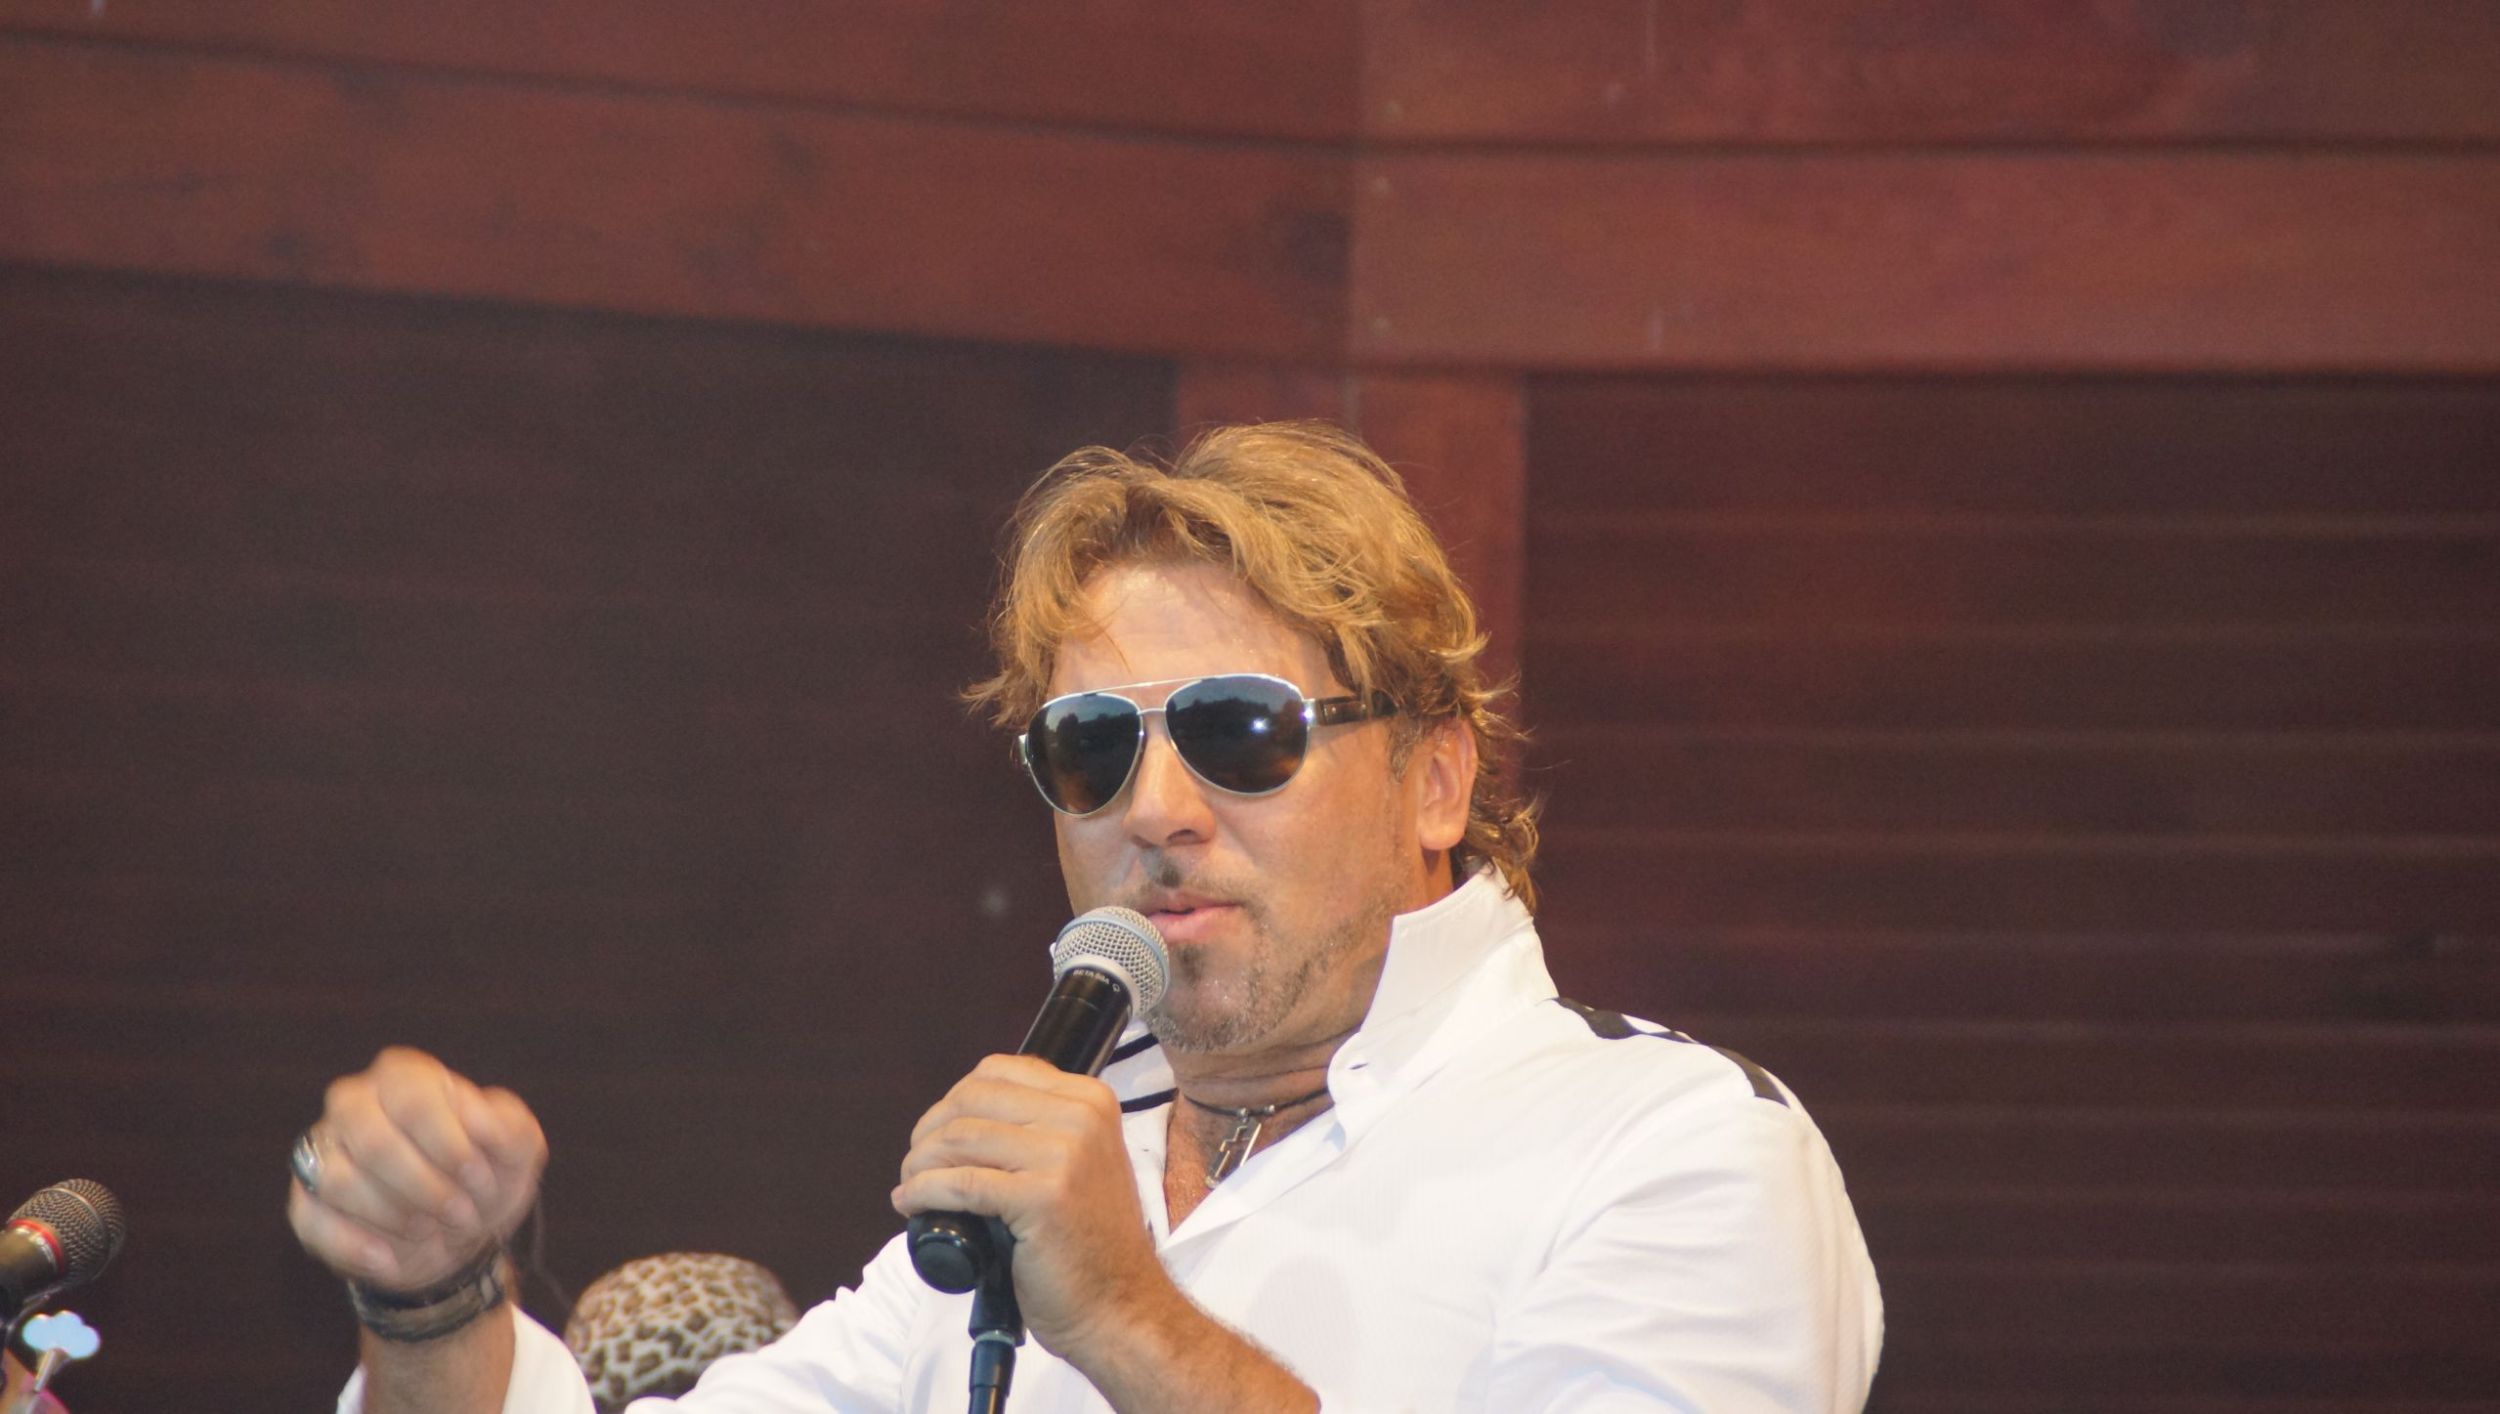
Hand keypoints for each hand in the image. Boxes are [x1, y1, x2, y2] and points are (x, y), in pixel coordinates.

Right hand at [287, 1046, 545, 1293]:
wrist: (462, 1233)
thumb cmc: (486, 1174)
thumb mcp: (519, 1147)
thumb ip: (507, 1125)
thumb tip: (475, 1119)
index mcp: (404, 1075)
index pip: (414, 1100)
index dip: (450, 1146)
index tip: (479, 1177)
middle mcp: (354, 1103)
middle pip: (374, 1143)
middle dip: (426, 1188)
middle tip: (461, 1213)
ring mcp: (323, 1153)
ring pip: (340, 1182)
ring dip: (398, 1217)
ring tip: (432, 1229)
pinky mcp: (306, 1203)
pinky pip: (313, 1222)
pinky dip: (358, 1247)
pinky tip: (392, 1258)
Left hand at [892, 1055, 1169, 1360]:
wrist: (1120, 1306)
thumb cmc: (1089, 1244)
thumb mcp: (1078, 1162)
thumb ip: (1039, 1128)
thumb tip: (961, 1116)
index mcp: (1090, 1100)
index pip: (999, 1071)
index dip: (954, 1101)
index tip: (938, 1134)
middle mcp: (1082, 1117)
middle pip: (972, 1099)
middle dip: (929, 1131)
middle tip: (916, 1165)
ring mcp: (1065, 1155)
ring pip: (959, 1137)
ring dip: (919, 1163)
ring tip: (910, 1186)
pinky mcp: (1042, 1196)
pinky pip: (961, 1183)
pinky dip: (923, 1192)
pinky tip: (911, 1204)